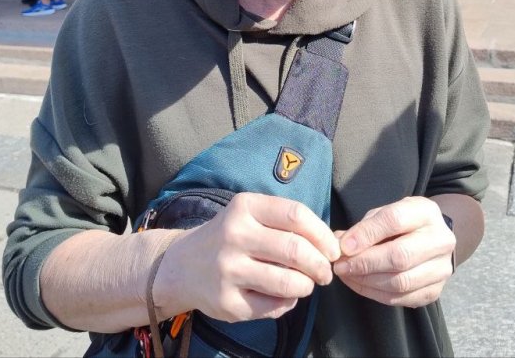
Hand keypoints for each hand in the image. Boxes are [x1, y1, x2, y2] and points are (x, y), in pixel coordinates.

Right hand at [160, 193, 338, 322]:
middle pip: (296, 250)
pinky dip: (288, 303)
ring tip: (307, 284)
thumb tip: (330, 244)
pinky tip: (285, 296)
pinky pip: (272, 307)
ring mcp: (228, 270)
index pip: (296, 215)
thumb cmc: (229, 236)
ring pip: (288, 283)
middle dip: (321, 265)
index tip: (333, 249)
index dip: (323, 234)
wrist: (182, 265)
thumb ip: (286, 222)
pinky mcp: (226, 302)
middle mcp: (234, 235)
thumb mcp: (250, 214)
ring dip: (307, 286)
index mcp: (245, 207)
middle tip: (325, 273)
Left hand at [333, 197, 455, 307]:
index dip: (366, 234)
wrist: (434, 240)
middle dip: (364, 263)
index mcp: (426, 212)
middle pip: (400, 256)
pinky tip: (360, 285)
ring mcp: (441, 268)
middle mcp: (440, 240)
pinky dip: (375, 294)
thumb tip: (340, 244)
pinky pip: (402, 298)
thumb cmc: (403, 224)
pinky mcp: (435, 291)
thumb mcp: (385, 213)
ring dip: (367, 281)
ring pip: (401, 282)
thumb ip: (365, 227)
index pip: (394, 220)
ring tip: (347, 275)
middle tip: (341, 266)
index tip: (343, 246)